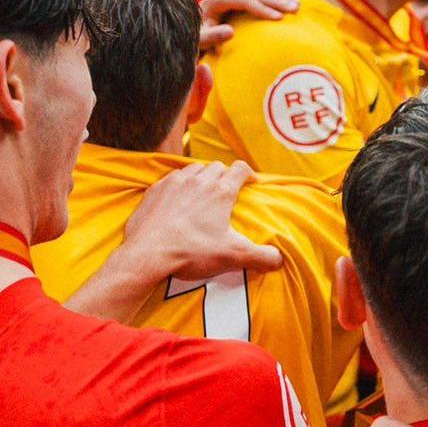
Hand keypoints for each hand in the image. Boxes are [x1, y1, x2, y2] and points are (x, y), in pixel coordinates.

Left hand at [116, 161, 282, 281]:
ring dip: (201, 176)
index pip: (240, 169)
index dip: (247, 173)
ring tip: (202, 191)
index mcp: (221, 191)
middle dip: (224, 175)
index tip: (250, 182)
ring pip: (193, 169)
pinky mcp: (155, 190)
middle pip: (217, 167)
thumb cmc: (191, 251)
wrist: (147, 254)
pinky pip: (171, 179)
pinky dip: (178, 185)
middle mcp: (199, 180)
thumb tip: (279, 259)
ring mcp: (174, 182)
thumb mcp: (232, 256)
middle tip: (226, 190)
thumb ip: (261, 256)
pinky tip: (176, 199)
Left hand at [197, 0, 298, 49]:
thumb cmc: (197, 36)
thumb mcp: (200, 39)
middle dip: (277, 1)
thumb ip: (212, 37)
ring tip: (297, 5)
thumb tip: (230, 32)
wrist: (192, 25)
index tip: (280, 19)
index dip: (263, 9)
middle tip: (295, 9)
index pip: (245, 0)